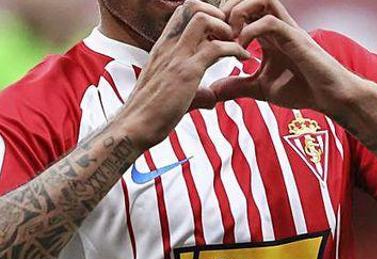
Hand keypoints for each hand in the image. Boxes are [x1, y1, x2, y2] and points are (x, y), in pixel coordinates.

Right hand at [119, 0, 251, 145]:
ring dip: (225, 28)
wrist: (133, 128)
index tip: (220, 34)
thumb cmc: (150, 115)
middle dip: (218, 14)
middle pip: (192, 6)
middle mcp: (168, 46)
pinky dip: (235, 49)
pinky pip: (216, 48)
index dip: (206, 15)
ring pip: (203, 19)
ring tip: (235, 44)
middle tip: (231, 34)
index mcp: (163, 47)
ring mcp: (176, 57)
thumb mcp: (173, 94)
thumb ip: (196, 93)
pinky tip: (243, 58)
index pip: (183, 13)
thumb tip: (211, 99)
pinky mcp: (186, 72)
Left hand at [209, 0, 359, 112]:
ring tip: (231, 36)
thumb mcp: (261, 89)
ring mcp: (287, 29)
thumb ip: (238, 86)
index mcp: (267, 33)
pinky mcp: (296, 38)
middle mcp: (276, 25)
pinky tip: (244, 50)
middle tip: (218, 33)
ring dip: (240, 13)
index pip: (242, 8)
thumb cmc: (302, 88)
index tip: (212, 40)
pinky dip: (251, 32)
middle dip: (228, 8)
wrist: (330, 97)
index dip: (223, 18)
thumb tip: (213, 90)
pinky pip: (270, 22)